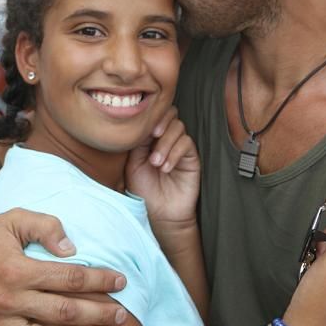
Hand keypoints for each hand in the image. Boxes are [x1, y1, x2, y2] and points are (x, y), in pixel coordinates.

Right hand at [0, 209, 127, 325]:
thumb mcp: (14, 218)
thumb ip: (46, 227)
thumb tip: (72, 250)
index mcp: (18, 270)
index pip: (69, 278)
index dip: (98, 279)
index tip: (120, 281)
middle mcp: (9, 299)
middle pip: (64, 312)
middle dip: (97, 316)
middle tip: (121, 318)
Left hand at [126, 108, 199, 240]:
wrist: (159, 212)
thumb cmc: (143, 189)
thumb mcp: (133, 164)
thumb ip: (138, 142)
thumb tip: (142, 124)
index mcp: (150, 137)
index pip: (154, 114)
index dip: (149, 116)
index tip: (140, 128)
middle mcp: (166, 138)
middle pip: (170, 113)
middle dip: (161, 121)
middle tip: (153, 136)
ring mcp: (180, 146)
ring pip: (178, 127)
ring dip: (165, 143)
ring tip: (156, 163)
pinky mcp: (191, 157)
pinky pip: (186, 143)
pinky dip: (174, 153)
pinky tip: (165, 168)